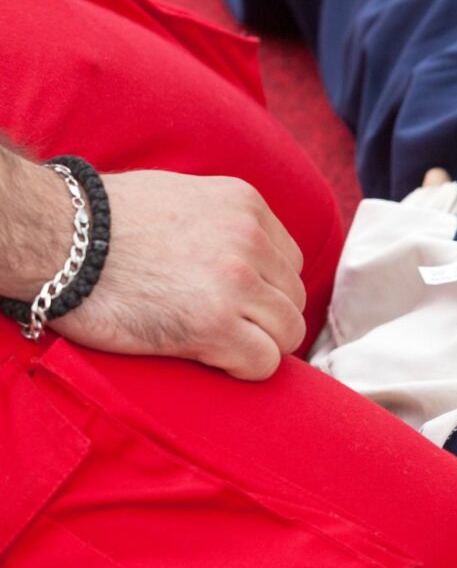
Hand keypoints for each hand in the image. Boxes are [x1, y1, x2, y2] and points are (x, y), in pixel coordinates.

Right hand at [51, 171, 306, 380]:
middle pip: (293, 298)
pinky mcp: (214, 325)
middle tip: (225, 331)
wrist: (52, 237)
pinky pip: (263, 362)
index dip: (265, 289)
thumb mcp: (180, 198)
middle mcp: (250, 240)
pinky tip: (212, 361)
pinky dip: (243, 369)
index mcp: (245, 205)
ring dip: (259, 345)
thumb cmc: (98, 223)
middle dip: (264, 319)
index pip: (288, 261)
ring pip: (288, 331)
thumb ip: (221, 222)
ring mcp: (236, 282)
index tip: (235, 304)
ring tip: (216, 346)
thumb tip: (244, 255)